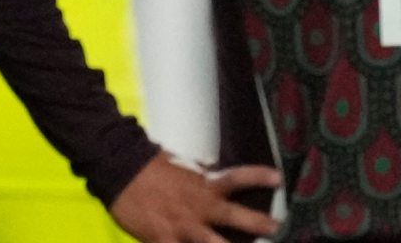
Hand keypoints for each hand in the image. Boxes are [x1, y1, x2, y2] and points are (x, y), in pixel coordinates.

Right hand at [109, 154, 281, 242]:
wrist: (121, 170)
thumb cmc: (151, 165)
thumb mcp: (182, 165)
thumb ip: (200, 174)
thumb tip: (213, 170)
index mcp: (204, 185)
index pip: (238, 178)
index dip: (260, 177)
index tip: (278, 178)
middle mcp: (199, 206)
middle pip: (235, 217)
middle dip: (258, 224)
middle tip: (277, 228)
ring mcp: (183, 226)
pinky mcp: (163, 240)